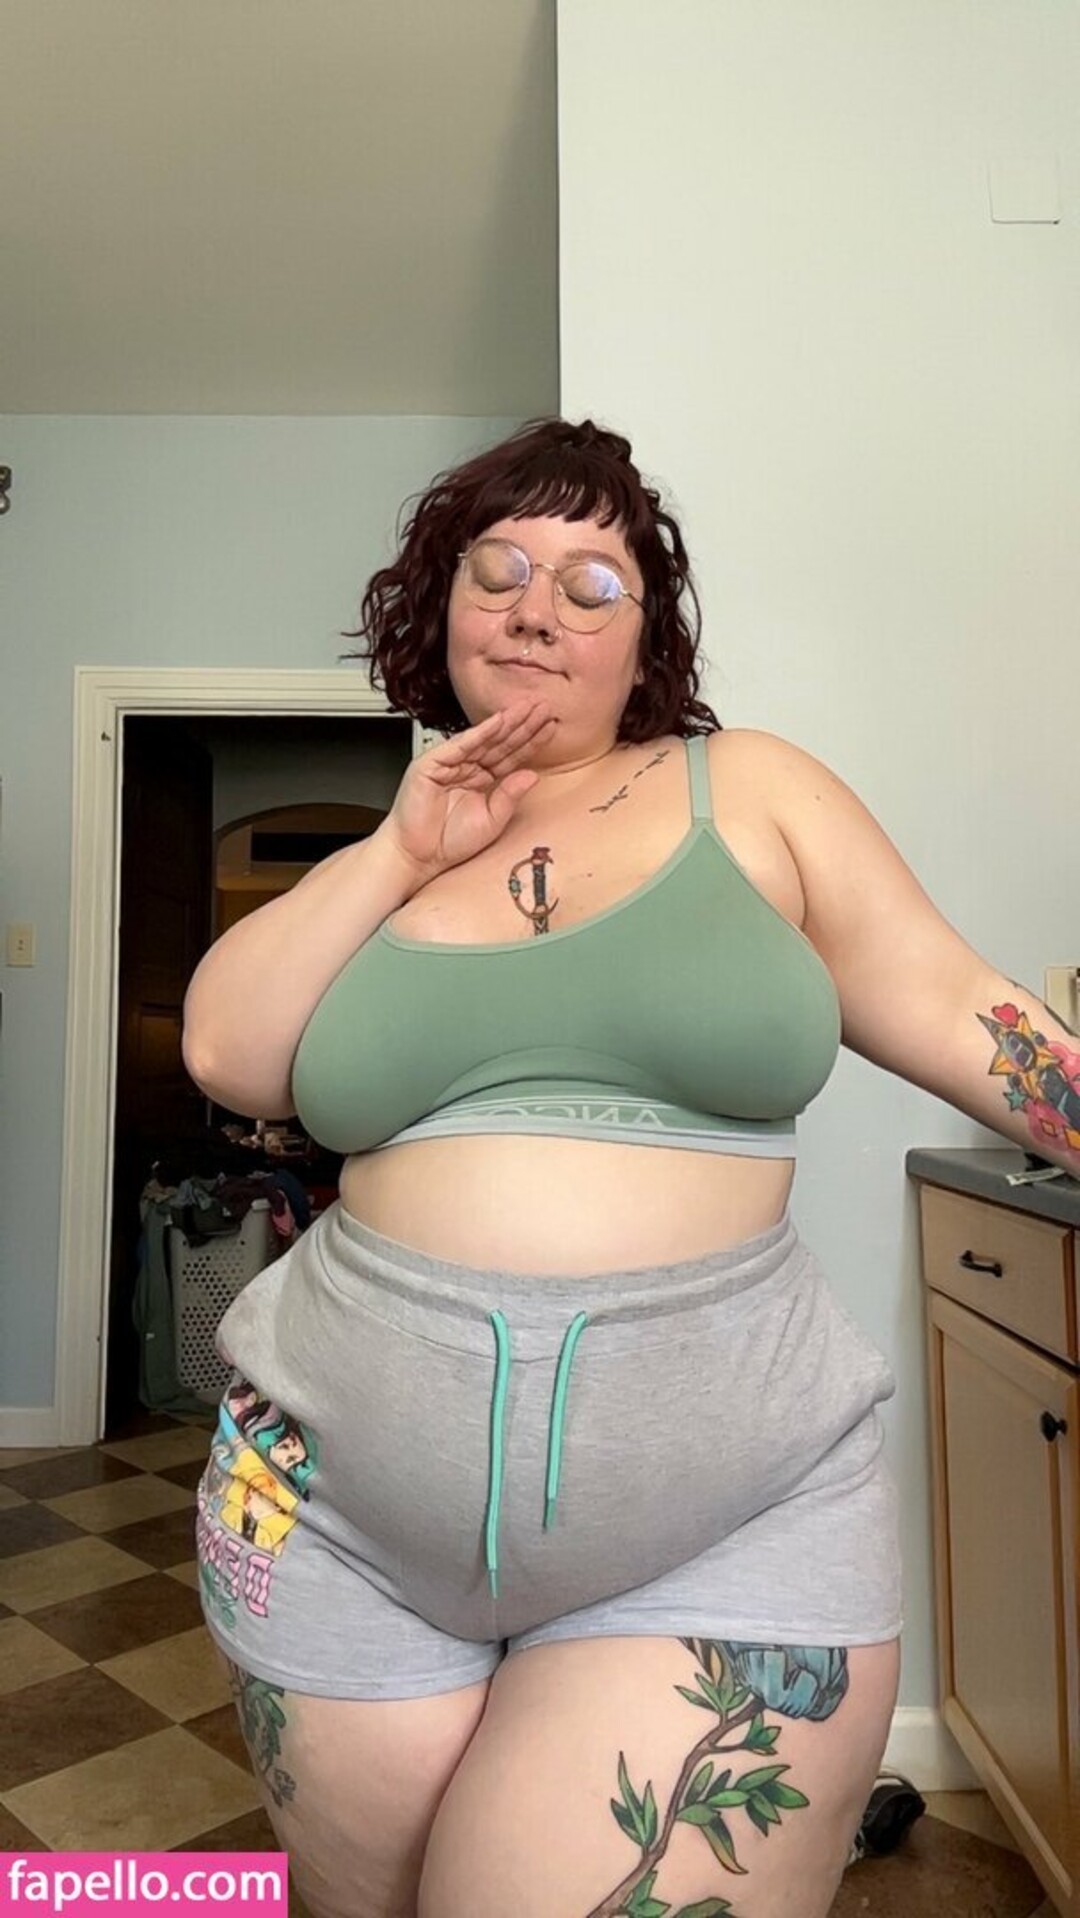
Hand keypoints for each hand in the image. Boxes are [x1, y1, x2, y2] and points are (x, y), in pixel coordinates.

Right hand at [381, 697, 558, 882]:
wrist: (417, 856)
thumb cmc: (448, 842)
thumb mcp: (491, 821)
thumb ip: (510, 797)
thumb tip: (533, 775)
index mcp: (482, 780)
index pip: (511, 757)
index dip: (531, 742)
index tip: (551, 727)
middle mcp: (468, 768)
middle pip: (501, 743)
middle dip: (523, 725)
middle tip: (545, 707)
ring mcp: (450, 764)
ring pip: (484, 740)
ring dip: (506, 723)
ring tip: (528, 708)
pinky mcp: (432, 764)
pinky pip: (460, 745)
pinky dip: (479, 733)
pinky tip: (499, 721)